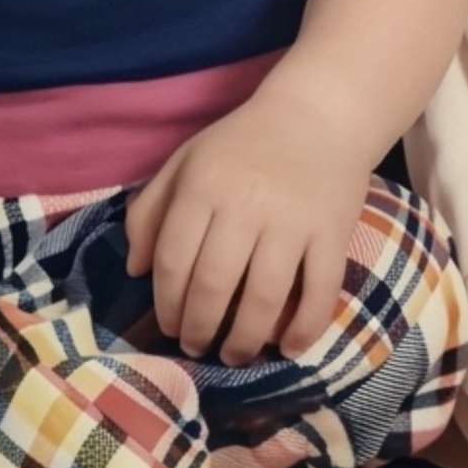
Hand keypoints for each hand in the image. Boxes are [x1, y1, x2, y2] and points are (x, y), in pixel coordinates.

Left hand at [125, 92, 368, 365]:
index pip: (174, 261)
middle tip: (198, 347)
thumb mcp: (187, 161)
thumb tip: (134, 270)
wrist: (318, 112)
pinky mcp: (333, 231)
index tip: (169, 327)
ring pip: (264, 299)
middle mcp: (246, 204)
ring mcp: (292, 220)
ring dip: (245, 340)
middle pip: (214, 287)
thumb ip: (151, 209)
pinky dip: (304, 329)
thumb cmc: (243, 143)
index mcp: (204, 186)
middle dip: (199, 330)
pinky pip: (319, 292)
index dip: (167, 306)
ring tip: (235, 355)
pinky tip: (289, 348)